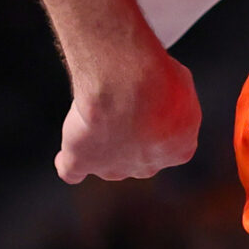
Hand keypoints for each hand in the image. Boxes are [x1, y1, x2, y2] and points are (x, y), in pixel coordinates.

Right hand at [56, 49, 199, 181]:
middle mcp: (148, 166)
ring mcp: (114, 168)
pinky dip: (68, 163)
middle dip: (132, 132)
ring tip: (97, 113)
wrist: (129, 84)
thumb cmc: (160, 78)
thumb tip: (160, 90)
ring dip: (102, 143)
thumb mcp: (181, 82)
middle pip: (137, 155)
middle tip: (122, 101)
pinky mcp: (82, 162)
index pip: (168, 141)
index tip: (149, 100)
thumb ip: (172, 96)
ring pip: (107, 162)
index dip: (158, 121)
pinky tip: (67, 154)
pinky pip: (71, 171)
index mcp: (180, 149)